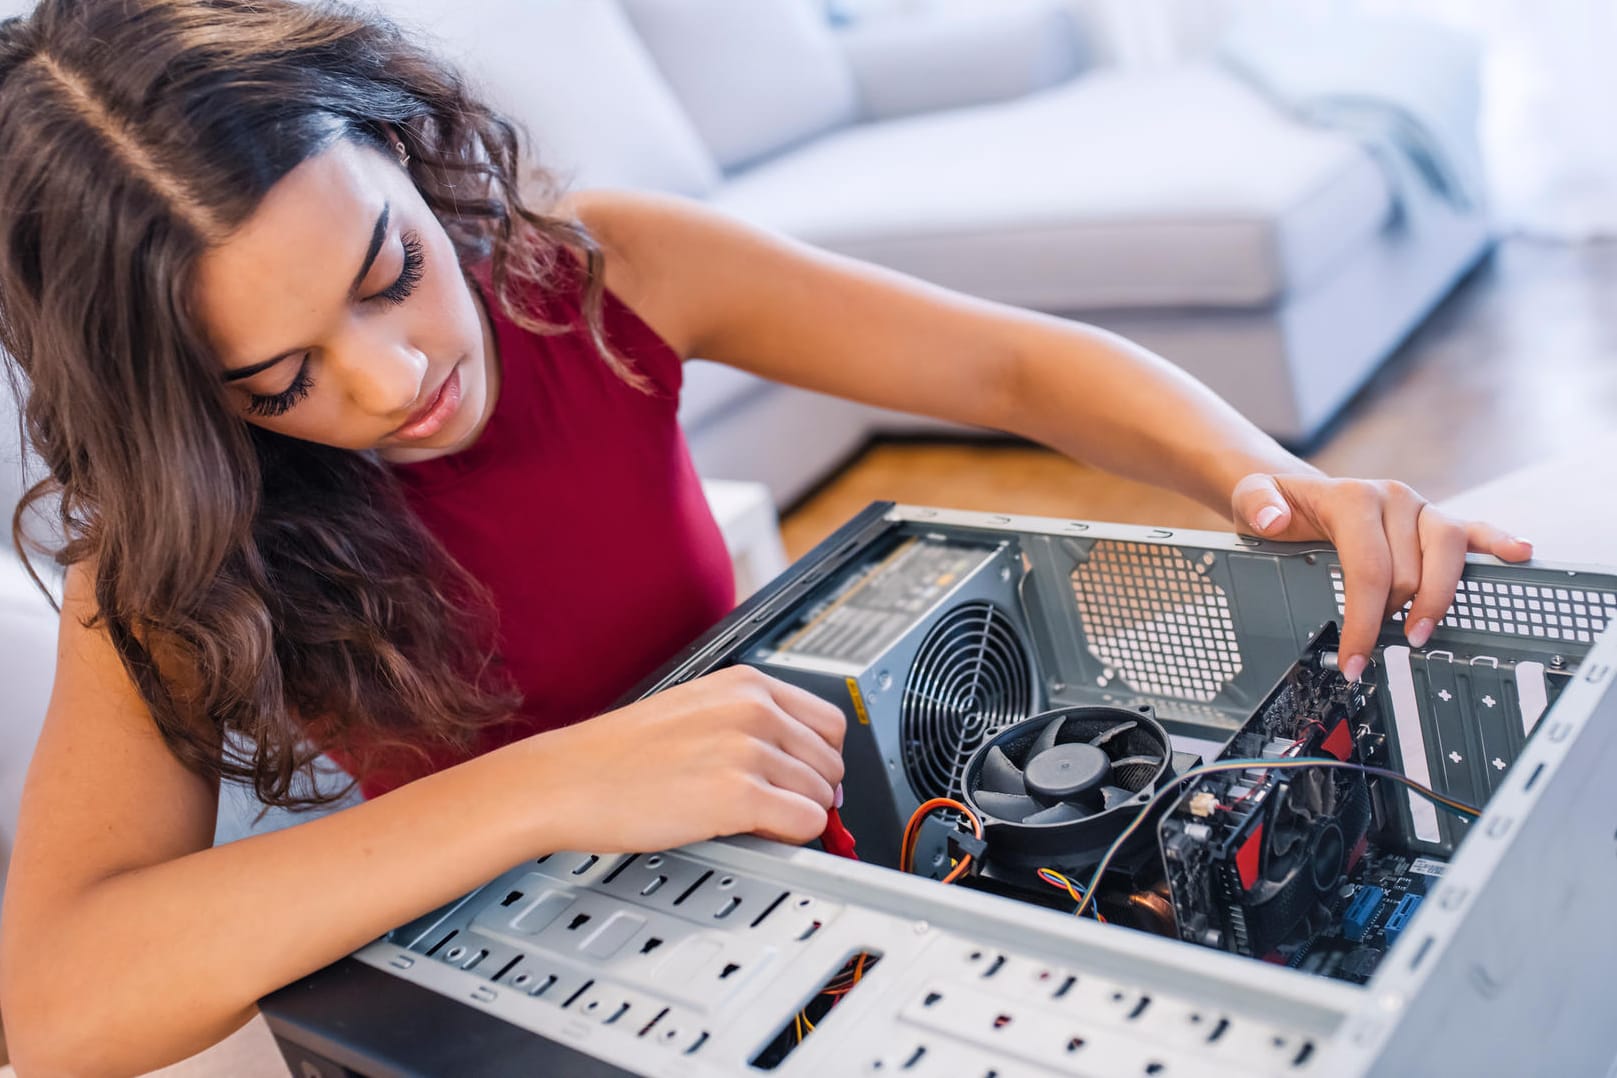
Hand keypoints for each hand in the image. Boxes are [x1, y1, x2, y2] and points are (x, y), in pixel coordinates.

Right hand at [527, 666, 846, 853]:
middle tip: (778, 808)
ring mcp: (748, 750)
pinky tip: (756, 834)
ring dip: (798, 816)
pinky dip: (792, 837)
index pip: (829, 722)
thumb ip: (751, 726)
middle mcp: (754, 710)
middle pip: (831, 762)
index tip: (805, 779)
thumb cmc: (619, 754)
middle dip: (811, 791)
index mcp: (746, 684)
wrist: (568, 779)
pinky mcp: (739, 795)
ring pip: (821, 796)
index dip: (820, 759)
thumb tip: (803, 769)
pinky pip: (805, 823)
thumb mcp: (696, 713)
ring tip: (753, 820)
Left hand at [1231, 473, 1533, 679]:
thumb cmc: (1278, 506)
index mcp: (1352, 497)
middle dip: (1389, 616)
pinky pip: (1474, 530)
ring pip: (1448, 556)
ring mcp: (1421, 508)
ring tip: (1419, 635)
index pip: (1368, 569)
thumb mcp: (1251, 499)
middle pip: (1408, 571)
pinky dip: (1498, 543)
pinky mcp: (1437, 519)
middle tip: (1369, 648)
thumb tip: (1272, 518)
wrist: (1298, 493)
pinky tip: (1520, 555)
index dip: (1363, 620)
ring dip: (1437, 600)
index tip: (1353, 659)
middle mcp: (1393, 498)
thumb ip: (1256, 504)